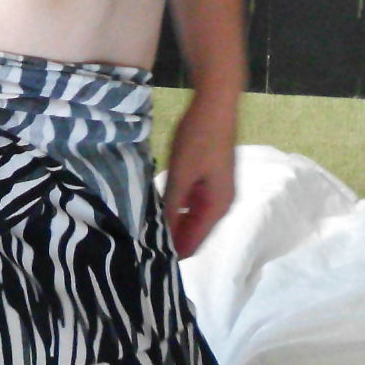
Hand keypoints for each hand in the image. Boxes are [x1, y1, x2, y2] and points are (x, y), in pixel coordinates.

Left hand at [163, 90, 238, 258]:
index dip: (174, 253)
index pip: (195, 242)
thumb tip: (161, 234)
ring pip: (192, 217)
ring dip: (174, 222)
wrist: (215, 104)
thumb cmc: (199, 138)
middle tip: (143, 246)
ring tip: (147, 229)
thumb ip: (171, 205)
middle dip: (173, 239)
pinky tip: (159, 205)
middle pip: (195, 232)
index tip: (150, 260)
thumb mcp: (181, 174)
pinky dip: (177, 207)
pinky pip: (192, 202)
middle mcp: (221, 203)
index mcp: (218, 206)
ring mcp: (216, 190)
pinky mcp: (210, 177)